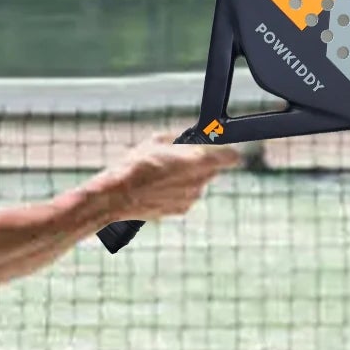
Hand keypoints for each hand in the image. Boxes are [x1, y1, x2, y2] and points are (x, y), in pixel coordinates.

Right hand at [93, 131, 243, 223]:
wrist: (118, 196)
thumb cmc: (135, 165)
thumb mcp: (156, 140)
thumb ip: (179, 140)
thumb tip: (187, 139)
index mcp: (200, 160)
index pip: (231, 157)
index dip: (224, 152)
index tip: (215, 148)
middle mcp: (201, 181)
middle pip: (212, 170)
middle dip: (201, 163)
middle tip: (179, 157)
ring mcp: (192, 197)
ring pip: (198, 183)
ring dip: (187, 178)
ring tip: (162, 173)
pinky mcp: (182, 210)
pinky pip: (186, 196)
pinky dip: (177, 191)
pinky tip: (157, 187)